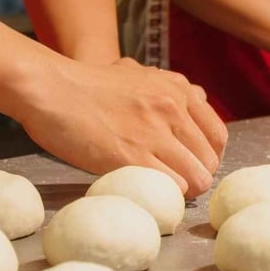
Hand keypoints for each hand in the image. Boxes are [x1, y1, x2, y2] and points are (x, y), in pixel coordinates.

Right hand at [16, 56, 226, 197]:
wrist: (51, 89)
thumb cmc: (88, 85)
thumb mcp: (137, 73)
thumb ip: (168, 87)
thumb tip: (196, 98)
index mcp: (178, 89)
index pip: (217, 134)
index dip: (209, 157)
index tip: (195, 166)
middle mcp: (172, 108)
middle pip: (210, 159)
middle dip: (199, 176)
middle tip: (180, 185)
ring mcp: (154, 132)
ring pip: (197, 177)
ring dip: (185, 191)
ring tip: (167, 194)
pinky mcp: (131, 157)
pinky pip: (171, 186)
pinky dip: (167, 196)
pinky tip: (151, 194)